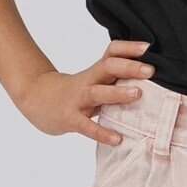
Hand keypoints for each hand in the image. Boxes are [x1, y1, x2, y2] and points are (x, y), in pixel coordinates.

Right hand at [15, 39, 154, 142]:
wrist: (36, 99)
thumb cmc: (75, 91)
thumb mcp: (94, 80)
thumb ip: (116, 78)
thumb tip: (150, 77)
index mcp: (96, 71)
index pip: (112, 51)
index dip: (129, 47)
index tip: (149, 47)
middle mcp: (88, 81)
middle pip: (108, 67)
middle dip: (129, 67)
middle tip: (151, 69)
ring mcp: (77, 100)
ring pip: (97, 93)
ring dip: (118, 92)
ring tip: (137, 94)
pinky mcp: (69, 118)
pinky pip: (86, 126)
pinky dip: (102, 133)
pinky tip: (117, 139)